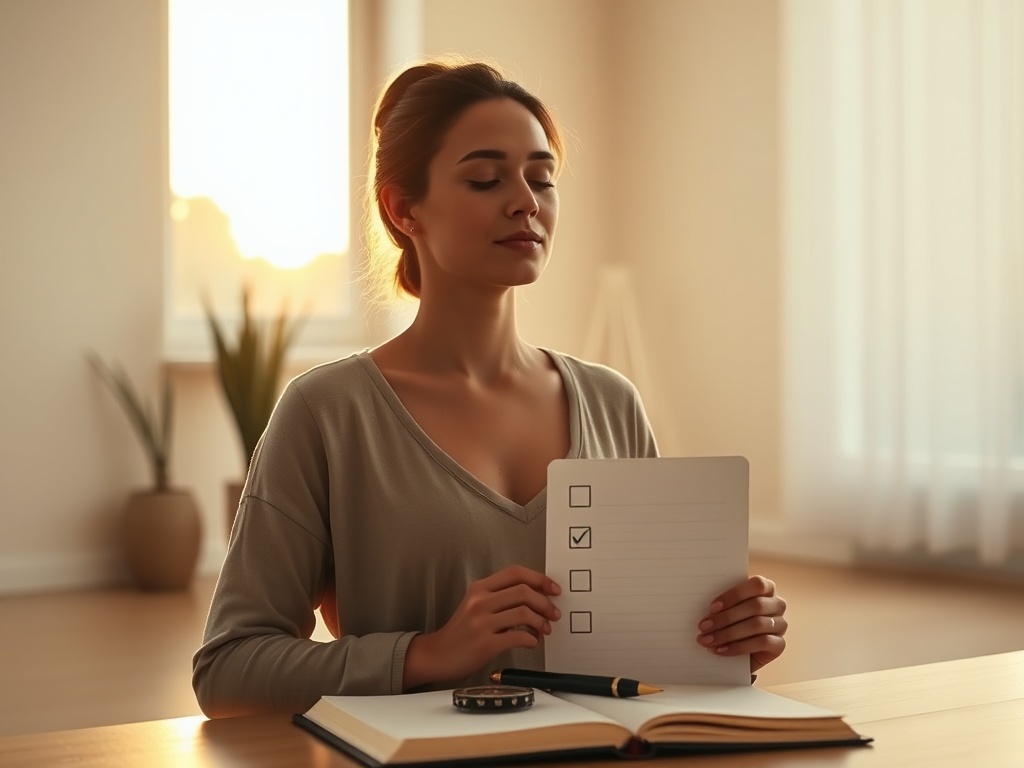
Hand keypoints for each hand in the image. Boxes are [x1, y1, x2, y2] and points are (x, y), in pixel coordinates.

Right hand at [403, 565, 560, 688]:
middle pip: (524, 591)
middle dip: (545, 602)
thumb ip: (500, 597)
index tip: (553, 589)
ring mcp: (481, 622)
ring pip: (524, 613)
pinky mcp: (484, 643)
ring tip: (544, 629)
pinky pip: (517, 637)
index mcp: (479, 588)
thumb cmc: (461, 632)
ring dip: (541, 622)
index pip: (516, 573)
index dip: (539, 578)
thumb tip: (536, 597)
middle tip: (553, 613)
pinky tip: (532, 642)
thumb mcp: (476, 605)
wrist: (437, 655)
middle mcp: (479, 601)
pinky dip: (531, 639)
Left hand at [696, 575, 786, 671]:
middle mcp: (777, 604)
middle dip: (726, 617)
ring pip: (757, 625)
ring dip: (728, 634)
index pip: (756, 584)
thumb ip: (723, 603)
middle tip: (703, 626)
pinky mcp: (780, 644)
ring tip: (707, 640)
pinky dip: (737, 647)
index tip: (712, 607)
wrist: (742, 651)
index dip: (734, 595)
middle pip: (755, 606)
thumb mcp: (728, 608)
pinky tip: (720, 650)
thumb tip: (702, 604)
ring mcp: (781, 624)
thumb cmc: (733, 620)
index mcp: (766, 587)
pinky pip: (761, 643)